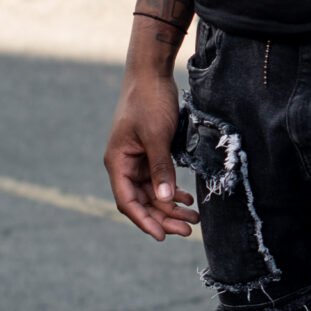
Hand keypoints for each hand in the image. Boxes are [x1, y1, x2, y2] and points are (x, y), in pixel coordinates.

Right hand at [104, 70, 197, 239]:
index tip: (162, 236)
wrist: (152, 73)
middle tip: (188, 231)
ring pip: (154, 193)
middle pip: (143, 201)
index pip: (128, 201)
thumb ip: (160, 168)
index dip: (144, 220)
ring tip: (194, 218)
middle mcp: (125, 164)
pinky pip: (160, 179)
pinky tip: (188, 198)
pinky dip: (173, 190)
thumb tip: (164, 199)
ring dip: (172, 206)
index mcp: (117, 162)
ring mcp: (138, 159)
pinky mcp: (150, 152)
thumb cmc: (148, 101)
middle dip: (164, 217)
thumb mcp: (156, 136)